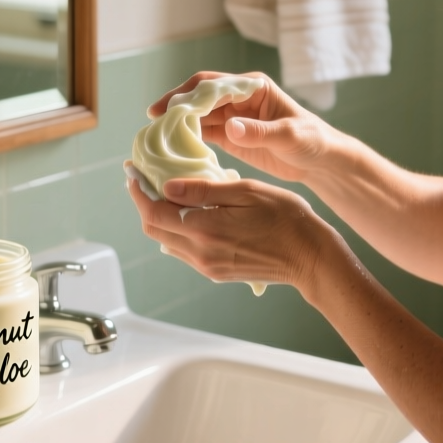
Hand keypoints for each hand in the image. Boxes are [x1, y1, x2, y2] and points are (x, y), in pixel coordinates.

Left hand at [125, 175, 347, 292]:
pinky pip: (184, 250)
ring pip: (167, 240)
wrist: (309, 257)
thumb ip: (204, 191)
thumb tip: (167, 187)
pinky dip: (177, 229)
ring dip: (159, 216)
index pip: (154, 212)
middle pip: (154, 228)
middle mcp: (200, 252)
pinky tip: (188, 212)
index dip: (139, 190)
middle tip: (144, 179)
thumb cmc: (286, 218)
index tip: (133, 171)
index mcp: (205, 229)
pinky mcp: (215, 272)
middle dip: (144, 202)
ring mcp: (207, 266)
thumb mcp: (246, 191)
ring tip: (164, 192)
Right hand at [149, 72, 343, 182]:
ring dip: (178, 126)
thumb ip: (260, 132)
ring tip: (155, 140)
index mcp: (253, 88)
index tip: (162, 109)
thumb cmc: (313, 141)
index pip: (210, 85)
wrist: (323, 161)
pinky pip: (204, 135)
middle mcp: (239, 98)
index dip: (184, 94)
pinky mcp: (232, 137)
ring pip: (197, 117)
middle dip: (174, 109)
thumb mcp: (289, 136)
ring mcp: (234, 117)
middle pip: (198, 99)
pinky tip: (173, 151)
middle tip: (151, 126)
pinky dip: (188, 141)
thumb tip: (231, 127)